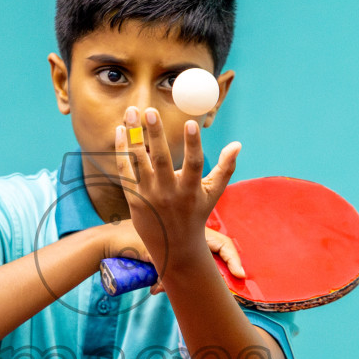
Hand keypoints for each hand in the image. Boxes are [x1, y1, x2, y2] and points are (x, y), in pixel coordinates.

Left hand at [113, 106, 242, 290]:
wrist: (174, 248)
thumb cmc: (196, 215)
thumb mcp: (213, 194)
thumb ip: (225, 168)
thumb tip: (237, 144)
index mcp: (191, 190)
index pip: (194, 164)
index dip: (193, 144)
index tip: (191, 123)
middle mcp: (169, 192)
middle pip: (161, 159)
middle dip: (155, 134)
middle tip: (150, 110)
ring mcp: (150, 196)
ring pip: (139, 162)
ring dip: (134, 135)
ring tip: (132, 111)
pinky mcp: (134, 199)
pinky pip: (126, 172)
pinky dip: (122, 151)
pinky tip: (121, 131)